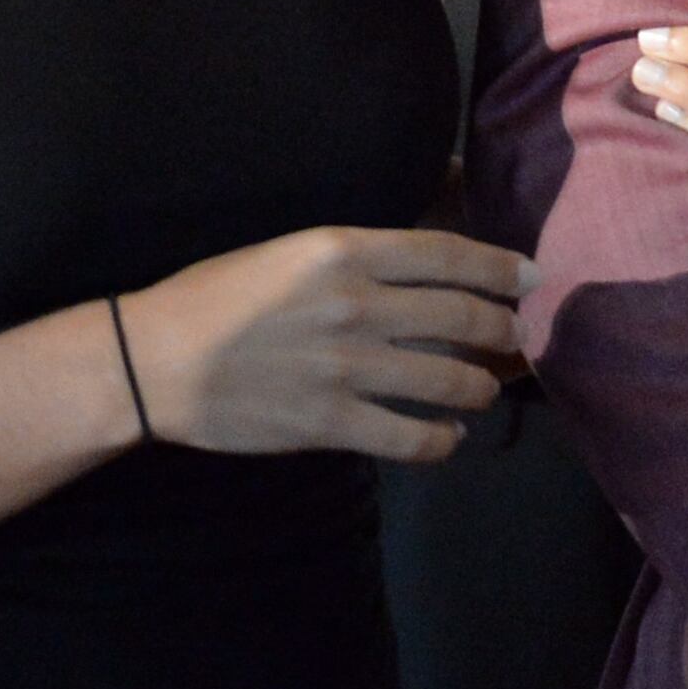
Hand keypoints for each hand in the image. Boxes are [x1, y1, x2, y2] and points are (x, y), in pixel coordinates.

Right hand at [117, 226, 531, 464]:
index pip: (449, 254)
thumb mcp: (291, 249)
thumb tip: (423, 252)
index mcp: (345, 249)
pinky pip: (410, 436)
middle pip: (463, 317)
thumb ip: (356, 253)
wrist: (157, 361)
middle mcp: (357, 304)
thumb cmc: (216, 295)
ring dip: (480, 386)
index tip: (530, 277)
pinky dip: (441, 439)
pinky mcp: (331, 422)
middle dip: (502, 330)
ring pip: (448, 379)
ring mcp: (348, 367)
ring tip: (485, 388)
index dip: (501, 267)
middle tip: (517, 337)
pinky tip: (449, 435)